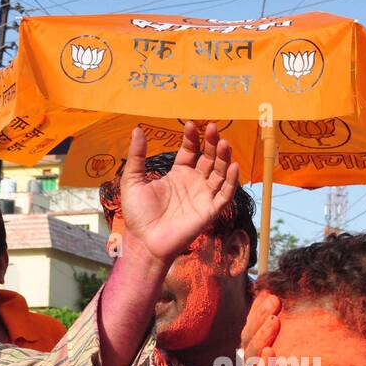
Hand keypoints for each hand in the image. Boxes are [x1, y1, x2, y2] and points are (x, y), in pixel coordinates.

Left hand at [120, 120, 239, 265]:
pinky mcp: (209, 211)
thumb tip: (138, 129)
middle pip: (208, 159)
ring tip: (223, 142)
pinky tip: (232, 166)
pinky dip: (231, 181)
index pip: (190, 151)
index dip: (192, 138)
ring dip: (223, 158)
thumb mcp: (133, 179)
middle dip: (212, 143)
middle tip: (212, 127)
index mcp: (178, 174)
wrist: (144, 241)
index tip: (191, 125)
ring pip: (220, 173)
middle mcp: (193, 183)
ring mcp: (203, 196)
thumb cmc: (137, 214)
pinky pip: (225, 194)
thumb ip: (137, 155)